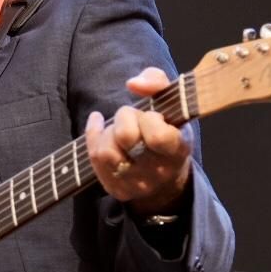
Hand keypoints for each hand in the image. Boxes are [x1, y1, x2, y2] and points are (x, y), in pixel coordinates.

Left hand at [85, 67, 191, 214]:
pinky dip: (93, 135)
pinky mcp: (117, 189)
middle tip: (132, 117)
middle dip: (124, 117)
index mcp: (177, 150)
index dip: (149, 119)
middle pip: (126, 137)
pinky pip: (95, 158)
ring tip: (118, 127)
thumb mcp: (173, 103)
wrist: (168, 174)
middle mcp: (158, 172)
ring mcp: (137, 184)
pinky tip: (98, 125)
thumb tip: (133, 84)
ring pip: (106, 151)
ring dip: (108, 131)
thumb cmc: (170, 130)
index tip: (152, 115)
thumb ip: (157, 82)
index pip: (158, 136)